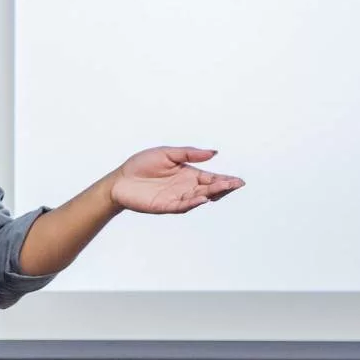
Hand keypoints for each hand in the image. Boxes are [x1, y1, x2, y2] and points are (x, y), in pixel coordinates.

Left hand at [109, 147, 244, 213]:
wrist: (120, 180)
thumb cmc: (142, 165)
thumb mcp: (167, 153)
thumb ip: (189, 154)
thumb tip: (213, 153)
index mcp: (188, 174)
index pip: (211, 178)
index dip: (225, 180)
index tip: (239, 181)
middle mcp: (185, 187)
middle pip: (209, 188)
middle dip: (223, 187)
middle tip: (236, 184)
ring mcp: (177, 198)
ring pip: (199, 197)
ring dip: (211, 194)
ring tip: (222, 188)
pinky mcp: (166, 206)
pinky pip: (182, 205)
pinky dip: (193, 202)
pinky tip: (202, 198)